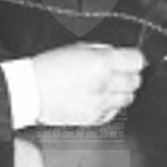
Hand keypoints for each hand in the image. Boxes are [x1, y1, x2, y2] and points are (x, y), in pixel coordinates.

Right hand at [30, 43, 145, 125]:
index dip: (134, 59)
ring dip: (121, 91)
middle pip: (135, 81)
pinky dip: (110, 106)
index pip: (137, 61)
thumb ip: (104, 51)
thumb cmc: (48, 68)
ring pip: (128, 98)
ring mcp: (100, 103)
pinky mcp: (93, 118)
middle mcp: (104, 84)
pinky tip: (98, 99)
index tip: (130, 60)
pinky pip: (114, 112)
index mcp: (101, 63)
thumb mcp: (78, 48)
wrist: (29, 91)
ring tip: (106, 86)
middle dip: (129, 75)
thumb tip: (120, 55)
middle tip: (117, 73)